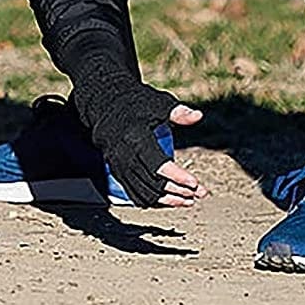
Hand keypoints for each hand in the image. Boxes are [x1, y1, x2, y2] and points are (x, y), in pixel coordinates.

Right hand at [87, 83, 208, 207]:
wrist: (105, 106)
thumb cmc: (134, 104)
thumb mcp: (158, 103)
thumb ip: (178, 112)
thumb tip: (198, 116)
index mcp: (136, 138)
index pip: (158, 164)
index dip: (177, 176)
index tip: (195, 183)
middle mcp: (125, 156)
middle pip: (153, 183)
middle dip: (179, 190)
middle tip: (199, 193)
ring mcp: (119, 167)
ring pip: (145, 193)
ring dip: (168, 200)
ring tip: (188, 200)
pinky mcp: (117, 173)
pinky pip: (135, 194)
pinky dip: (154, 201)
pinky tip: (170, 200)